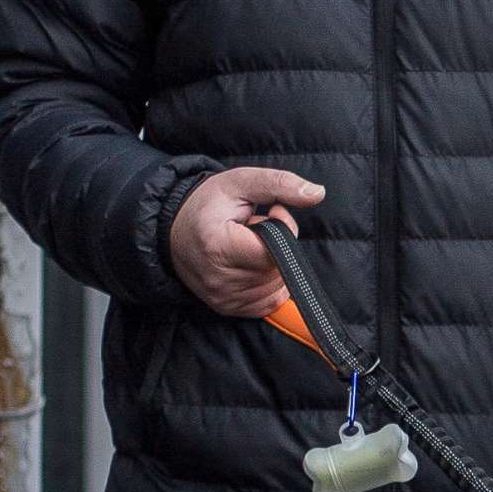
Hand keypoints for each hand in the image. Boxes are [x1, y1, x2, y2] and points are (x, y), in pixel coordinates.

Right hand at [169, 166, 326, 315]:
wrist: (175, 230)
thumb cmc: (208, 205)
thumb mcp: (240, 183)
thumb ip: (279, 184)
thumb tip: (318, 193)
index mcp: (218, 246)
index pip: (275, 251)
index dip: (281, 230)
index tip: (270, 213)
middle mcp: (219, 278)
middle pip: (278, 269)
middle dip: (276, 247)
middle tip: (252, 231)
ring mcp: (224, 298)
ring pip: (277, 285)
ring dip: (272, 265)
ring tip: (246, 246)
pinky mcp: (230, 309)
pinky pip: (270, 301)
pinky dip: (269, 282)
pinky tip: (250, 264)